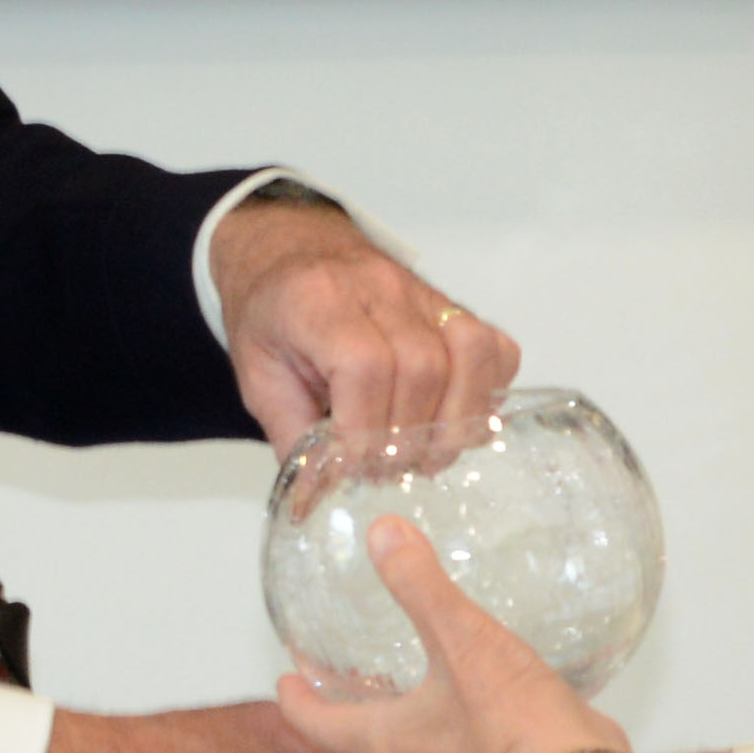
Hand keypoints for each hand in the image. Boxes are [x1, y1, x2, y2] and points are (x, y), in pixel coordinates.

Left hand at [217, 197, 516, 446]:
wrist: (290, 253)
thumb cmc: (273, 317)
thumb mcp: (260, 377)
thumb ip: (292, 436)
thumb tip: (317, 499)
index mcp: (319, 301)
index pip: (364, 365)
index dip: (365, 428)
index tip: (354, 467)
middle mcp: (379, 288)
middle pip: (422, 366)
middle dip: (410, 434)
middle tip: (387, 469)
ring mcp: (423, 293)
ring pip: (469, 352)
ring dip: (456, 419)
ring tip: (428, 455)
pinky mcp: (452, 305)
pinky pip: (494, 346)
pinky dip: (486, 391)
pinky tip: (456, 419)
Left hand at [272, 510, 616, 752]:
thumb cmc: (512, 716)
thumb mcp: (460, 636)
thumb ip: (419, 584)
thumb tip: (383, 532)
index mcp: (385, 741)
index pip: (318, 725)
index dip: (295, 702)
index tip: (285, 682)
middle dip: (334, 725)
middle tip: (331, 697)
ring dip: (381, 743)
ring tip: (391, 707)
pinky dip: (431, 748)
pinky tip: (459, 718)